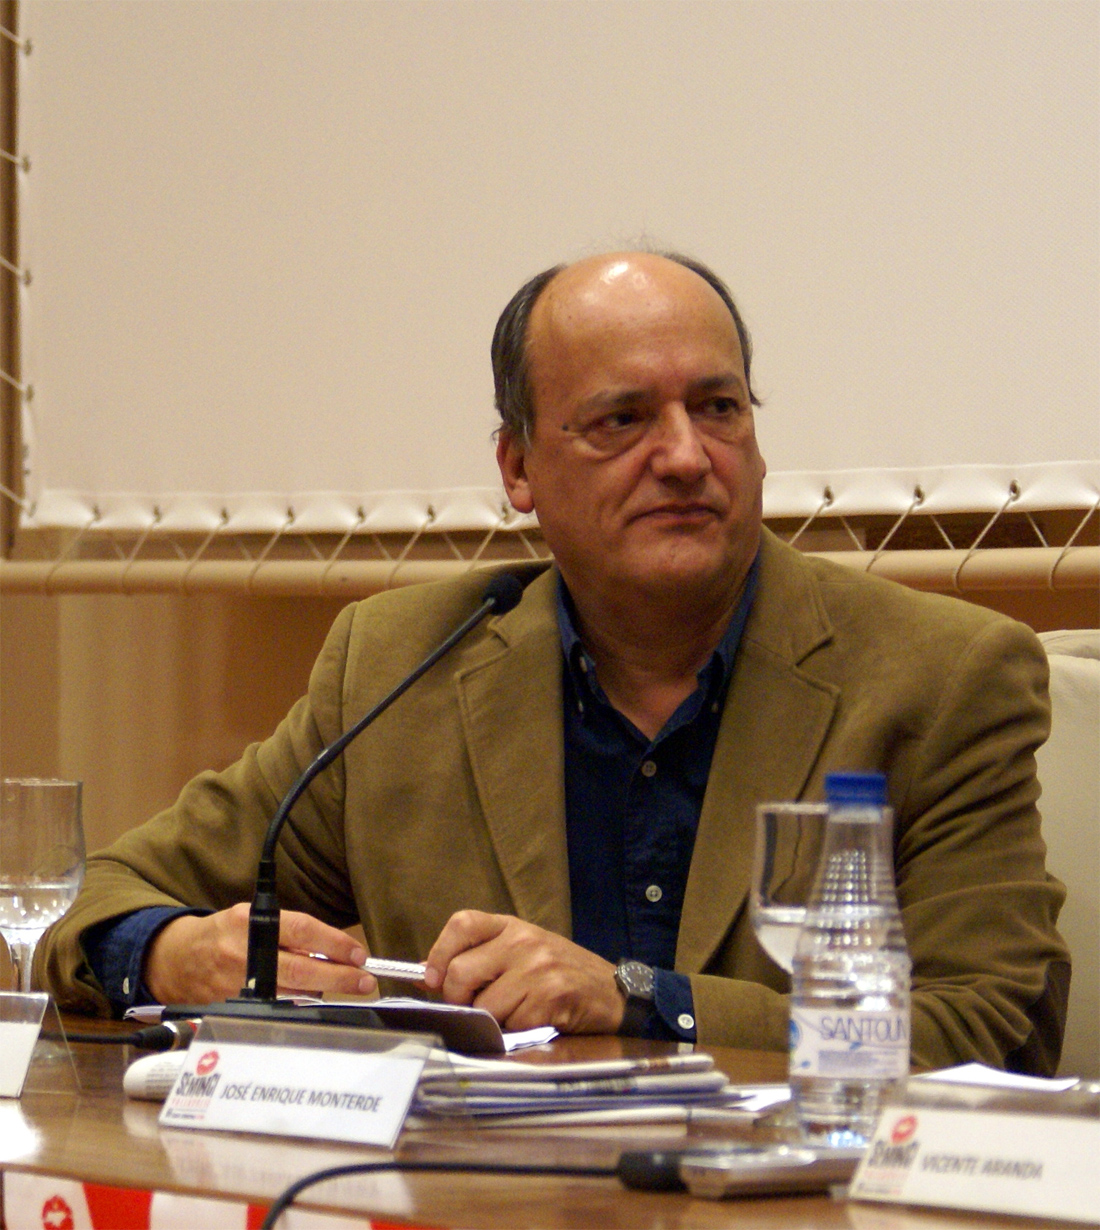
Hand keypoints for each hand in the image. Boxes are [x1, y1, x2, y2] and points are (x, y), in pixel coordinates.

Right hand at [144, 903, 378, 1003]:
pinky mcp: (233, 1008)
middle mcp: (243, 954)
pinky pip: (276, 1009)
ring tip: (347, 987)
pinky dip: (299, 1005)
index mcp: (248, 923)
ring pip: (293, 995)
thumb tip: (332, 949)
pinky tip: (314, 999)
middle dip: (339, 977)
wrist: (176, 960)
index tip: (358, 954)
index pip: (301, 931)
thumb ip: (287, 931)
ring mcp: (237, 985)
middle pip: (302, 970)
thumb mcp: (250, 918)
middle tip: (365, 980)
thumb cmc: (222, 934)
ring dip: (324, 992)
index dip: (334, 943)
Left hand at [423, 910, 624, 1033]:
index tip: (433, 978)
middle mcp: (523, 941)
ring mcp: (537, 969)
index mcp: (512, 927)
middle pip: (461, 972)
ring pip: (483, 1006)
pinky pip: (509, 1025)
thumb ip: (479, 960)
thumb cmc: (562, 975)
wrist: (613, 992)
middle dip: (460, 1000)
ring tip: (515, 1013)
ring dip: (492, 1021)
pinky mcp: (549, 998)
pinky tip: (534, 1021)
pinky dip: (514, 1031)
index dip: (439, 953)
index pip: (462, 924)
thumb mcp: (522, 955)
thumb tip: (425, 978)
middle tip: (478, 1007)